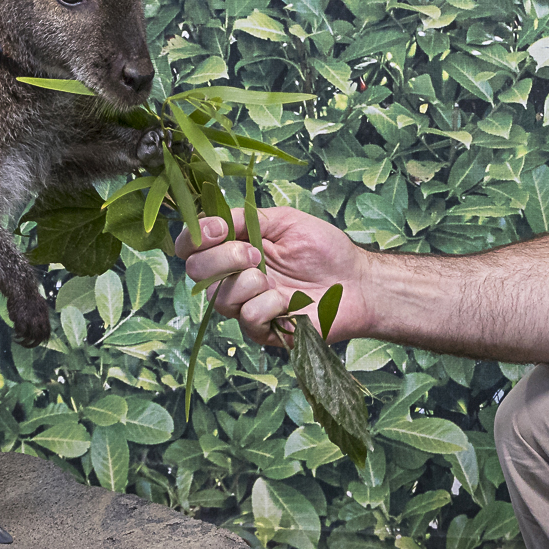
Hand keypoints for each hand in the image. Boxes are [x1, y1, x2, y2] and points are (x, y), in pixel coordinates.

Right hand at [175, 205, 371, 348]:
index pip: (191, 245)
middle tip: (254, 254)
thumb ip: (245, 218)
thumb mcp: (284, 220)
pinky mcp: (263, 330)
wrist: (356, 282)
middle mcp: (233, 277)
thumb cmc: (325, 250)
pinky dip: (267, 305)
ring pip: (218, 297)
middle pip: (195, 270)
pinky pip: (247, 317)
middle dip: (222, 258)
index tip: (218, 229)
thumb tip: (212, 219)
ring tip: (273, 278)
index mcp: (234, 247)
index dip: (193, 236)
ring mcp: (246, 304)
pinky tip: (288, 302)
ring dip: (246, 281)